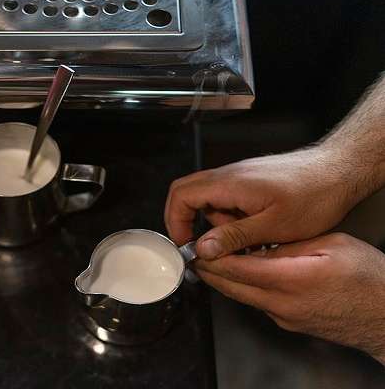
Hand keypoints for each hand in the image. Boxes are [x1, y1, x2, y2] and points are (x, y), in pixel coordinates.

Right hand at [164, 147, 368, 258]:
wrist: (340, 171)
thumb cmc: (315, 195)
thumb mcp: (273, 227)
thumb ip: (233, 237)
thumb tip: (203, 248)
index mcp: (229, 184)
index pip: (181, 196)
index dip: (176, 222)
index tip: (185, 244)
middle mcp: (229, 176)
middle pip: (188, 193)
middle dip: (187, 222)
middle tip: (200, 247)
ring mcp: (239, 177)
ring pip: (209, 199)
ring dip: (216, 223)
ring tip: (243, 242)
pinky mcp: (250, 181)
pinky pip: (228, 199)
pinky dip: (232, 218)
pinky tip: (255, 232)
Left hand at [194, 233, 384, 363]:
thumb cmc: (370, 279)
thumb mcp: (331, 244)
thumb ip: (288, 243)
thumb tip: (256, 239)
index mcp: (289, 279)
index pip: (234, 267)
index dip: (211, 255)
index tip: (197, 243)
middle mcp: (281, 303)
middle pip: (229, 286)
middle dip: (208, 268)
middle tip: (195, 251)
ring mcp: (283, 316)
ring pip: (240, 296)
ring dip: (223, 278)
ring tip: (213, 257)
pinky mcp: (288, 322)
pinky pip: (256, 303)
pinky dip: (244, 287)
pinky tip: (244, 272)